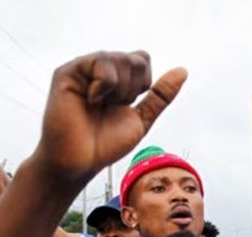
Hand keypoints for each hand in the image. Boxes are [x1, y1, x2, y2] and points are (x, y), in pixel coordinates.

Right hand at [35, 51, 186, 185]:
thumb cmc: (104, 144)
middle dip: (132, 90)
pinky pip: (101, 63)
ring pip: (120, 58)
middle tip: (110, 109)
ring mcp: (82, 69)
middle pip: (136, 59)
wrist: (79, 163)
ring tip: (99, 105)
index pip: (142, 59)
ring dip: (119, 90)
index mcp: (115, 77)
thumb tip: (183, 70)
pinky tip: (90, 100)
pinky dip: (105, 86)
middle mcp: (98, 68)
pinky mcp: (67, 72)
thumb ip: (161, 96)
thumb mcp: (141, 118)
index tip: (126, 105)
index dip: (143, 83)